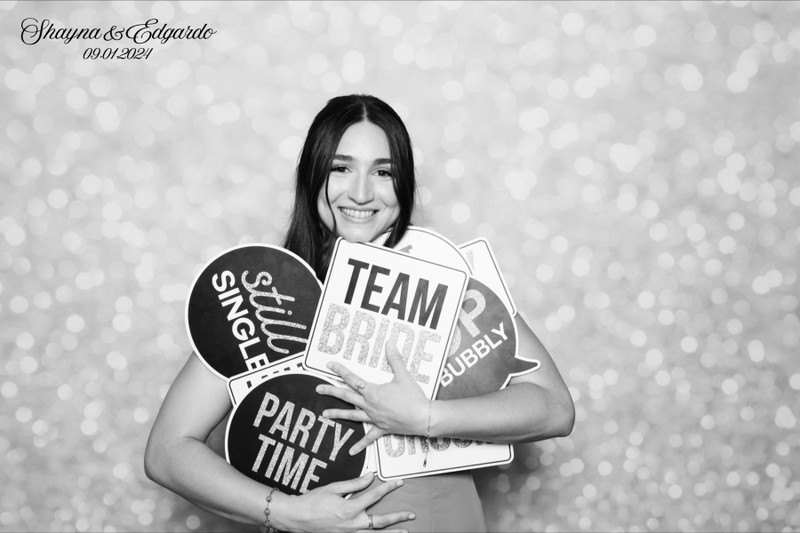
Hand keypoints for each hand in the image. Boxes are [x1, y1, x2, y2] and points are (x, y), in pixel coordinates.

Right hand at [281, 472, 414, 531]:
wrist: (296, 518)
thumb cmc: (312, 502)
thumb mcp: (333, 488)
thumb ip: (354, 483)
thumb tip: (370, 477)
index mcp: (349, 509)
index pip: (374, 496)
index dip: (388, 488)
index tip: (398, 483)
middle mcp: (351, 524)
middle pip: (380, 521)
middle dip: (397, 517)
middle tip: (410, 514)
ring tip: (405, 532)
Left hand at [316, 344, 430, 454]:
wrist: (422, 417)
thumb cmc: (413, 397)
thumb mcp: (403, 375)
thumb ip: (395, 359)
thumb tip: (389, 343)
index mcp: (372, 392)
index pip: (352, 379)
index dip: (340, 371)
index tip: (329, 366)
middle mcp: (369, 405)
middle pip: (346, 396)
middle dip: (331, 391)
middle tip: (318, 389)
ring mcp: (374, 418)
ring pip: (352, 415)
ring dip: (337, 414)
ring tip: (325, 414)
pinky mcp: (381, 428)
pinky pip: (369, 438)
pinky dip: (360, 445)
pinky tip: (351, 451)